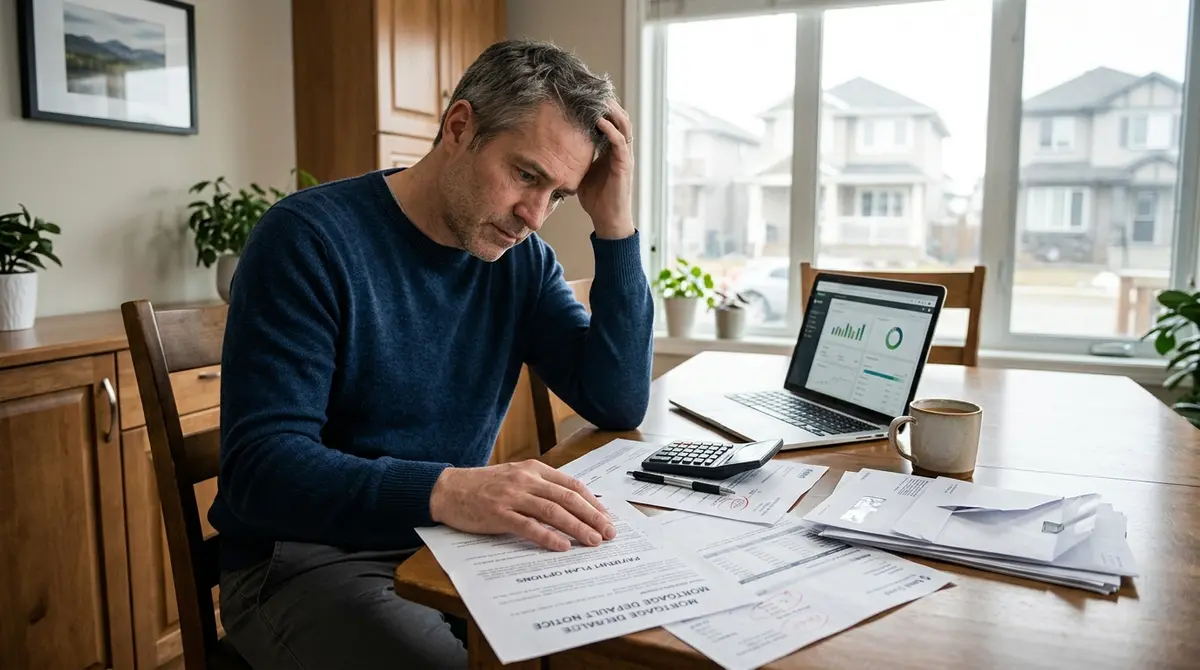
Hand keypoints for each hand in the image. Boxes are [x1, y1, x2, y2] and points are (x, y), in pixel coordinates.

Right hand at [429, 459, 616, 550]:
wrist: (448, 489)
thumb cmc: (483, 486)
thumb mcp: (516, 477)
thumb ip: (541, 487)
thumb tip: (572, 505)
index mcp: (534, 469)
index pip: (572, 485)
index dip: (593, 502)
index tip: (606, 517)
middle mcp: (526, 480)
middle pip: (567, 499)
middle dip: (592, 517)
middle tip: (608, 533)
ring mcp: (512, 496)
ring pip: (553, 512)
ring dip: (576, 528)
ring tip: (592, 541)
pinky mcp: (498, 514)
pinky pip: (528, 526)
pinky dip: (548, 537)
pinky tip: (562, 546)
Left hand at [578, 100, 634, 239]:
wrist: (607, 219)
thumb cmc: (595, 197)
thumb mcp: (581, 170)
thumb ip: (575, 156)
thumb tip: (553, 145)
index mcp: (611, 148)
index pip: (609, 120)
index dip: (600, 105)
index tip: (586, 91)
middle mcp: (620, 148)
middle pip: (619, 116)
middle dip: (607, 101)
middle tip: (593, 86)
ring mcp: (624, 156)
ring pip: (623, 125)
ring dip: (612, 110)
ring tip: (598, 97)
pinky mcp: (624, 165)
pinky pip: (621, 143)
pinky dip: (611, 130)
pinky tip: (600, 121)